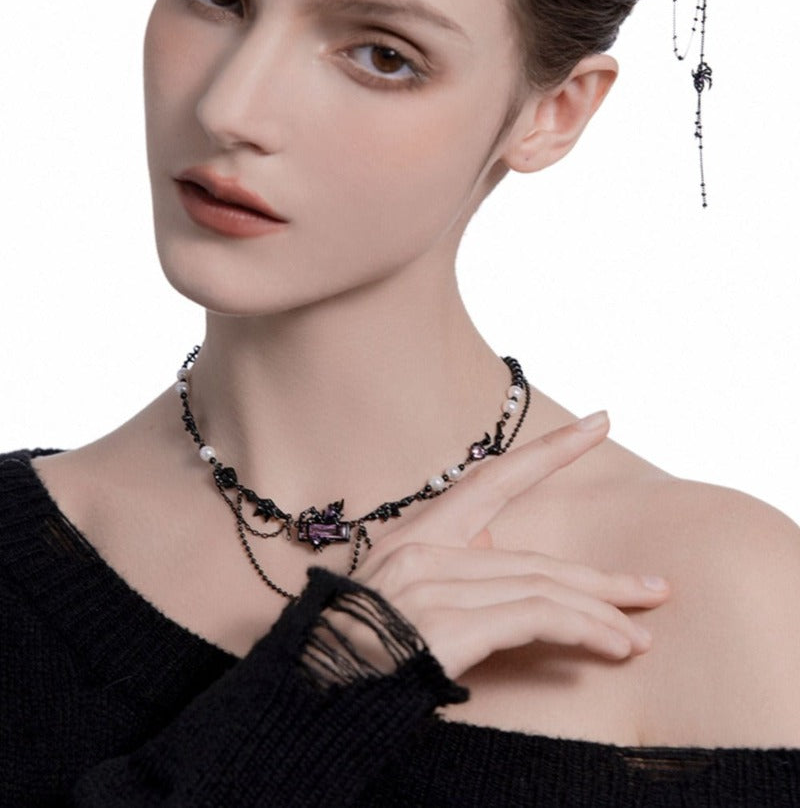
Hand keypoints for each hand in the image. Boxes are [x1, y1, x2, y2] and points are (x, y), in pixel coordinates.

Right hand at [353, 413, 669, 678]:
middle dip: (599, 576)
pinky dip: (583, 628)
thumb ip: (451, 564)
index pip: (494, 479)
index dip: (550, 451)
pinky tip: (613, 644)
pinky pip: (536, 615)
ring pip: (542, 585)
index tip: (598, 423)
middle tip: (655, 587)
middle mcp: (424, 549)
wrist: (312, 696)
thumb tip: (494, 537)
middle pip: (534, 554)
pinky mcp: (448, 623)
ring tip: (639, 636)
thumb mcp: (401, 595)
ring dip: (600, 612)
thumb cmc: (358, 651)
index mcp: (416, 534)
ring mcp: (433, 583)